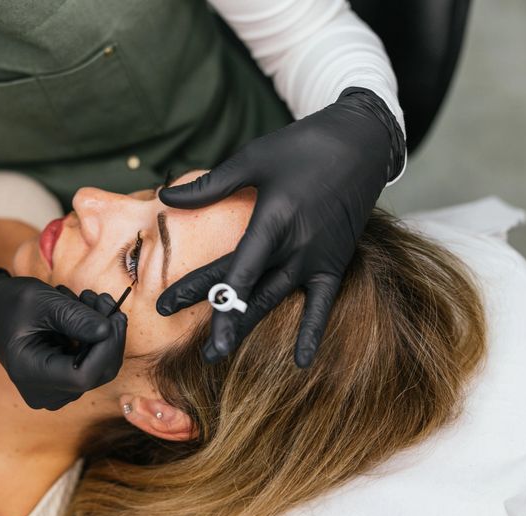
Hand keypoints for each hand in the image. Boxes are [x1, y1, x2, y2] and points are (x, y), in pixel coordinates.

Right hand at [0, 265, 126, 409]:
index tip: (114, 316)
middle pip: (97, 373)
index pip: (83, 376)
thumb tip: (108, 329)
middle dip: (109, 335)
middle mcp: (43, 392)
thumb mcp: (41, 301)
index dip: (106, 349)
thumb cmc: (10, 304)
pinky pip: (93, 364)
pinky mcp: (63, 383)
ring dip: (103, 332)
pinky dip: (95, 338)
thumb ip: (75, 316)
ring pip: (100, 367)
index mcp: (29, 373)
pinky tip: (82, 313)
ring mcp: (54, 391)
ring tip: (87, 299)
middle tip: (103, 298)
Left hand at [157, 88, 404, 367]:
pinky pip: (323, 304)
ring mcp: (317, 259)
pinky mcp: (335, 263)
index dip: (202, 290)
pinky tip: (302, 361)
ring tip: (220, 354)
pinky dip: (313, 331)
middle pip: (250, 291)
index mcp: (273, 221)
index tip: (169, 306)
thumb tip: (164, 198)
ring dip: (247, 326)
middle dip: (221, 320)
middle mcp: (295, 247)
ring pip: (275, 300)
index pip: (234, 268)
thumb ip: (210, 186)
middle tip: (198, 351)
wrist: (361, 143)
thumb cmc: (302, 147)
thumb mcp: (252, 159)